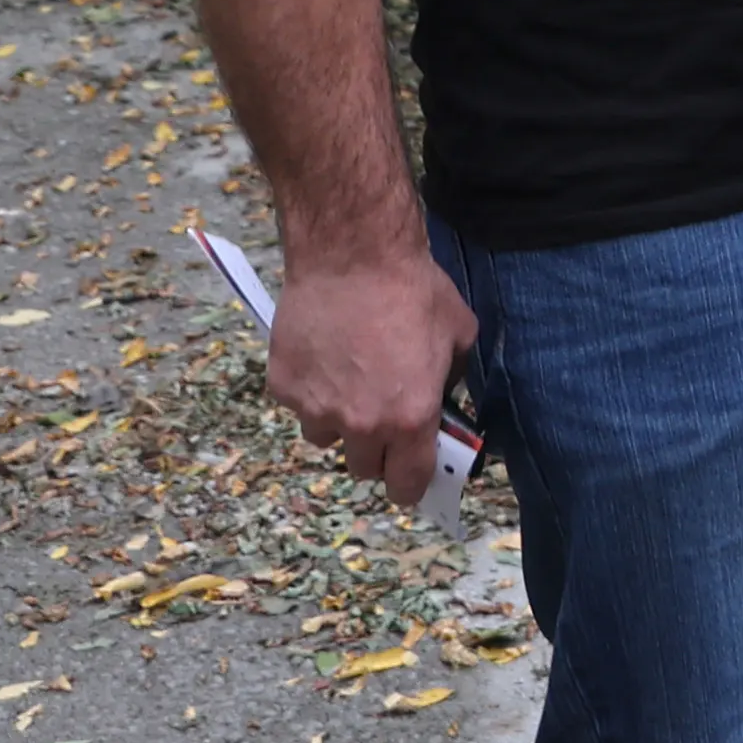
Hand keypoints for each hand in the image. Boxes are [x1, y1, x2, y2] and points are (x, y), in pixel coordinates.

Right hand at [271, 250, 476, 508]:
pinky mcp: (283, 388)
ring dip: (339, 421)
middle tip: (383, 416)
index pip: (407, 483)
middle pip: (364, 467)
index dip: (411, 485)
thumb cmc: (414, 290)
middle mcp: (361, 424)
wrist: (353, 257)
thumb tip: (444, 397)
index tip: (411, 478)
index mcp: (409, 418)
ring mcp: (315, 409)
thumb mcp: (459, 333)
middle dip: (377, 449)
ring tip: (350, 378)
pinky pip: (299, 404)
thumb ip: (452, 378)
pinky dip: (311, 389)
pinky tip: (323, 354)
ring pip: (326, 437)